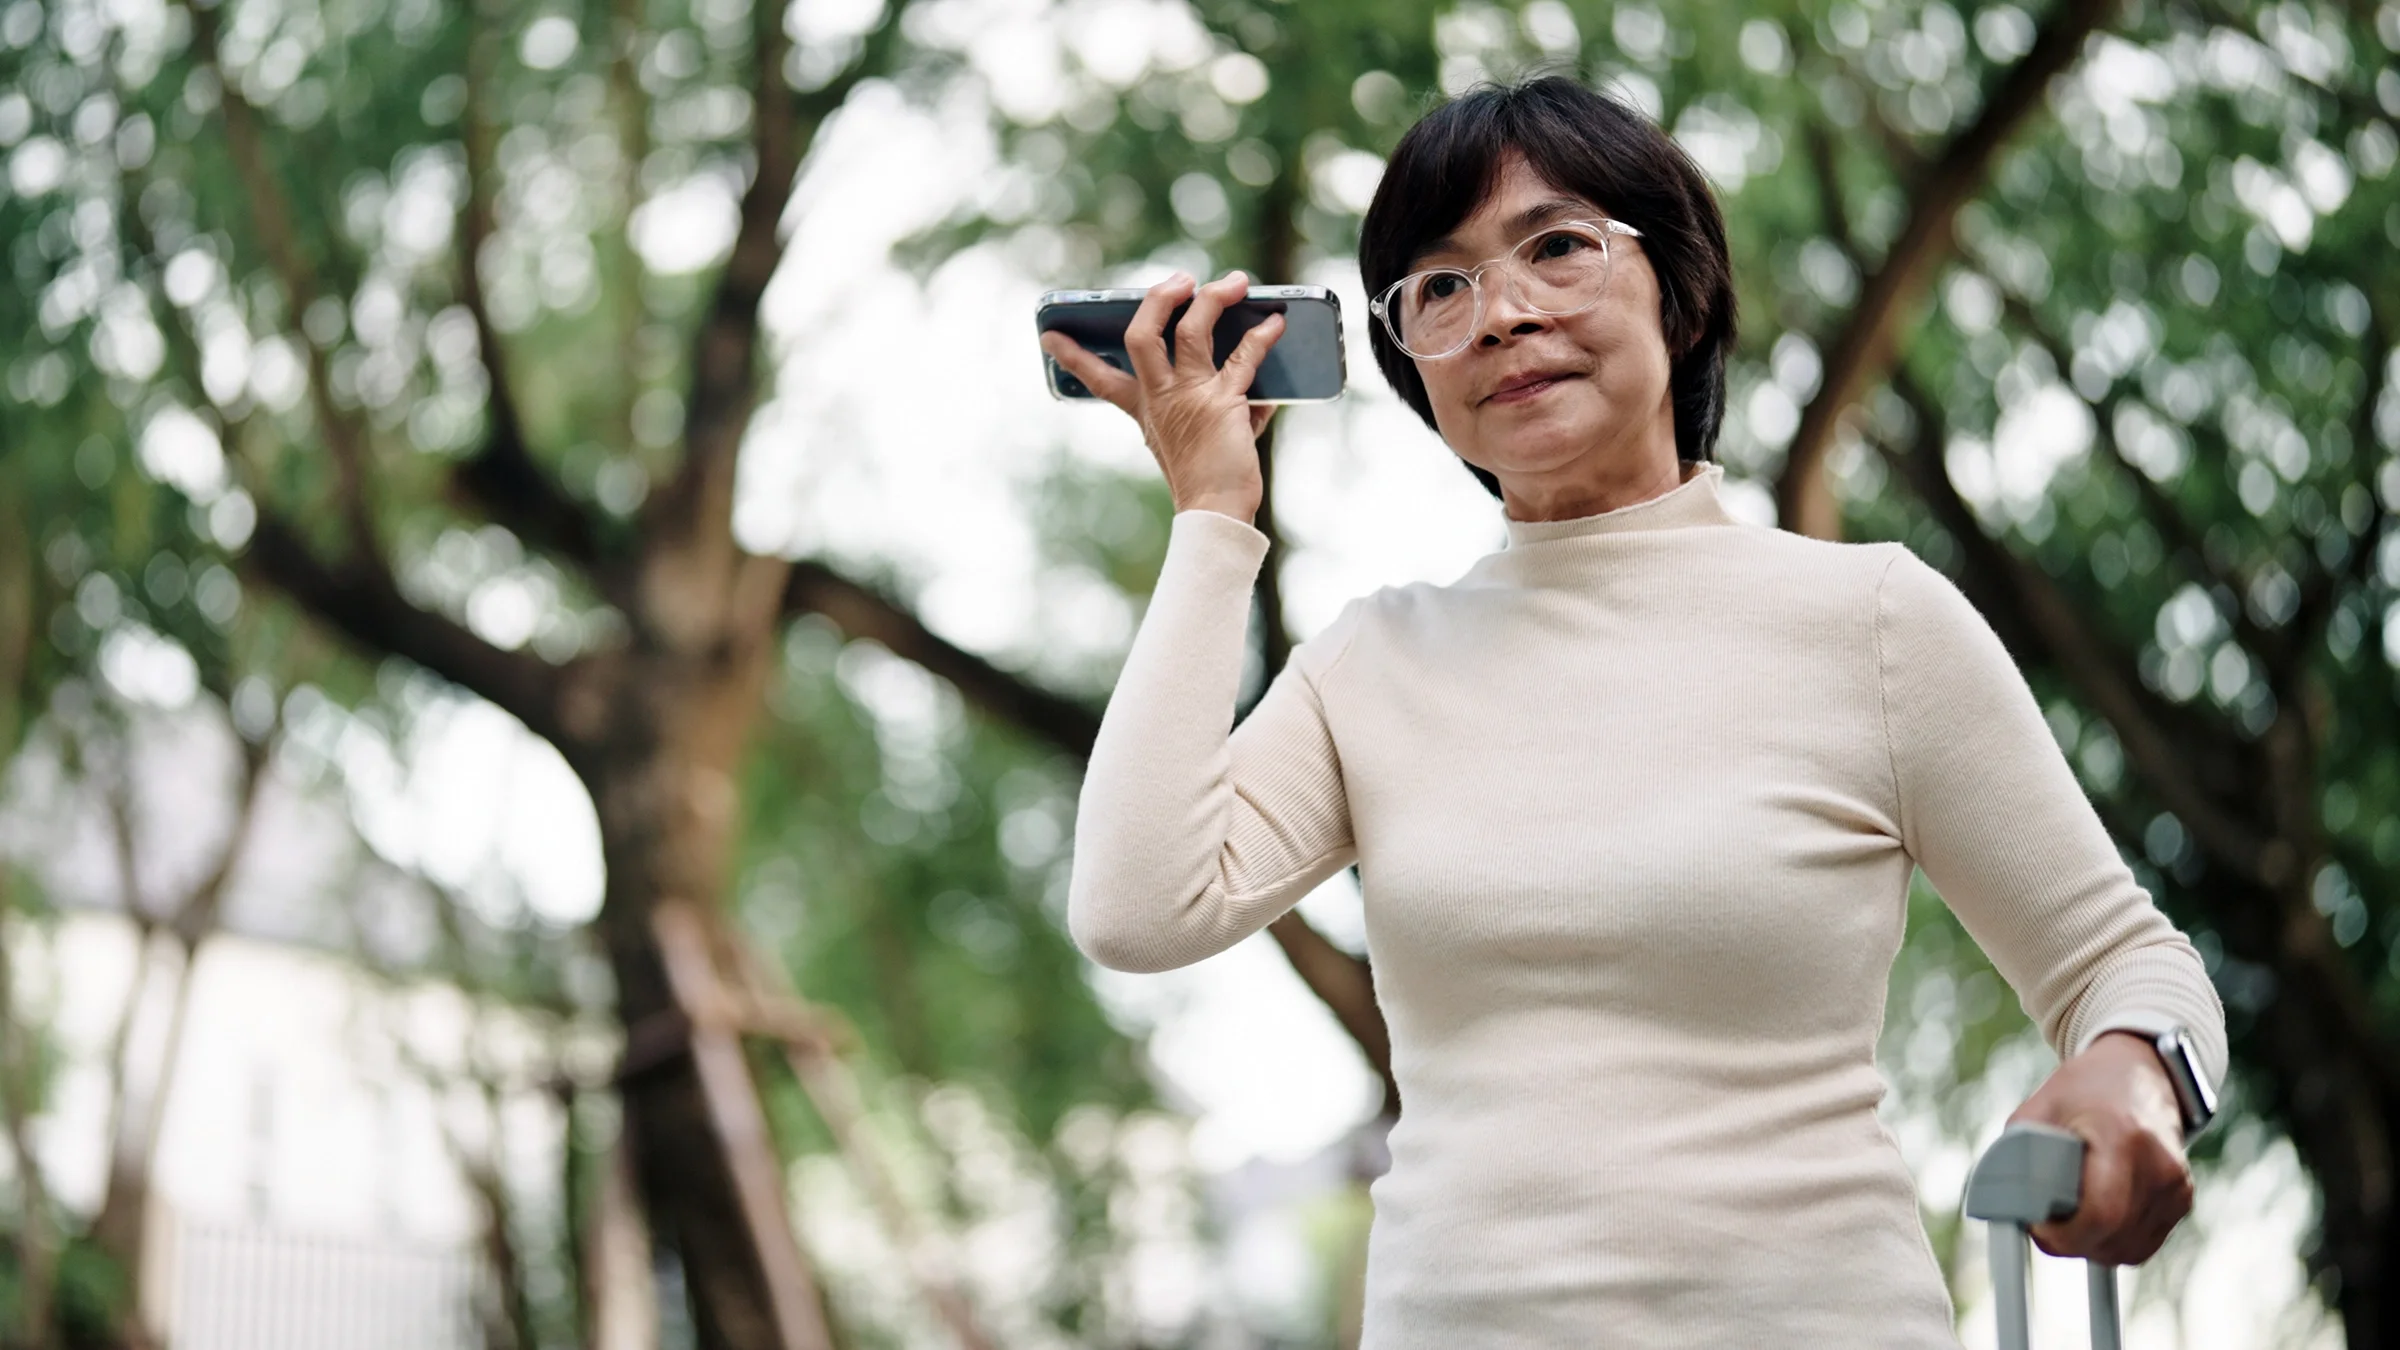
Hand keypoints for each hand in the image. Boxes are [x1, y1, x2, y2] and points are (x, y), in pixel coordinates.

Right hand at [1039, 269, 1283, 524]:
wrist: (1216, 511)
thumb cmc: (1206, 475)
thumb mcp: (1191, 432)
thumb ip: (1213, 394)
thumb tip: (1251, 359)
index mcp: (1144, 408)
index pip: (1099, 378)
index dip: (1073, 355)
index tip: (1050, 336)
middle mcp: (1160, 397)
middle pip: (1140, 335)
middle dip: (1159, 298)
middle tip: (1181, 279)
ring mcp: (1189, 396)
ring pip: (1191, 330)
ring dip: (1214, 298)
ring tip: (1236, 282)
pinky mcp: (1222, 402)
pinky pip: (1244, 357)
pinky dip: (1263, 336)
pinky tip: (1277, 323)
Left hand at [2005, 1030, 2193, 1264]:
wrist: (2140, 1072)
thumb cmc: (2082, 1089)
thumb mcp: (2038, 1110)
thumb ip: (2016, 1156)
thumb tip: (2003, 1206)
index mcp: (2122, 1137)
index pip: (2102, 1212)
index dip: (2064, 1233)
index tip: (2036, 1224)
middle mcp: (2159, 1164)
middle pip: (2113, 1238)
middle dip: (2070, 1241)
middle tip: (2043, 1223)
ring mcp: (2176, 1184)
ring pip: (2128, 1249)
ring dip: (2092, 1245)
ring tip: (2066, 1217)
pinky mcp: (2182, 1198)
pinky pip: (2142, 1243)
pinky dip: (2113, 1240)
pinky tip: (2093, 1218)